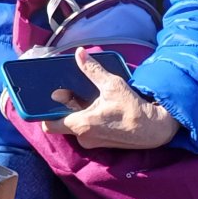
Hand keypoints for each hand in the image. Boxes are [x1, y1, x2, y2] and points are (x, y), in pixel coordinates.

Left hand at [42, 49, 181, 149]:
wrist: (154, 129)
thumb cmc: (133, 108)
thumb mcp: (112, 85)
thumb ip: (92, 70)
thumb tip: (79, 53)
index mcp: (82, 124)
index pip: (49, 124)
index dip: (43, 113)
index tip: (46, 101)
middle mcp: (83, 137)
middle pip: (61, 122)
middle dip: (62, 108)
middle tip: (69, 92)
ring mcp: (91, 143)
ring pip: (73, 126)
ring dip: (75, 113)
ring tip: (86, 97)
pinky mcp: (100, 144)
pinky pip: (84, 131)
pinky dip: (86, 119)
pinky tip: (96, 107)